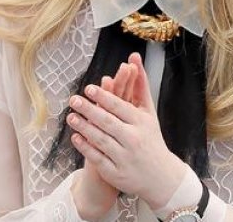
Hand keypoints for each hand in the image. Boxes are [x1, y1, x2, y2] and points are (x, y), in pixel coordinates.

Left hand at [68, 52, 188, 206]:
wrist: (161, 176)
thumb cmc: (151, 137)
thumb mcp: (148, 112)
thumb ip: (139, 84)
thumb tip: (133, 56)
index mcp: (142, 123)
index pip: (120, 108)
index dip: (104, 97)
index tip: (89, 88)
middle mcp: (134, 139)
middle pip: (108, 123)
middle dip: (90, 110)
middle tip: (73, 99)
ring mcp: (125, 157)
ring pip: (100, 140)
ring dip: (84, 127)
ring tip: (71, 117)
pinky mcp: (116, 173)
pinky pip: (97, 159)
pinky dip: (86, 148)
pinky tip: (75, 137)